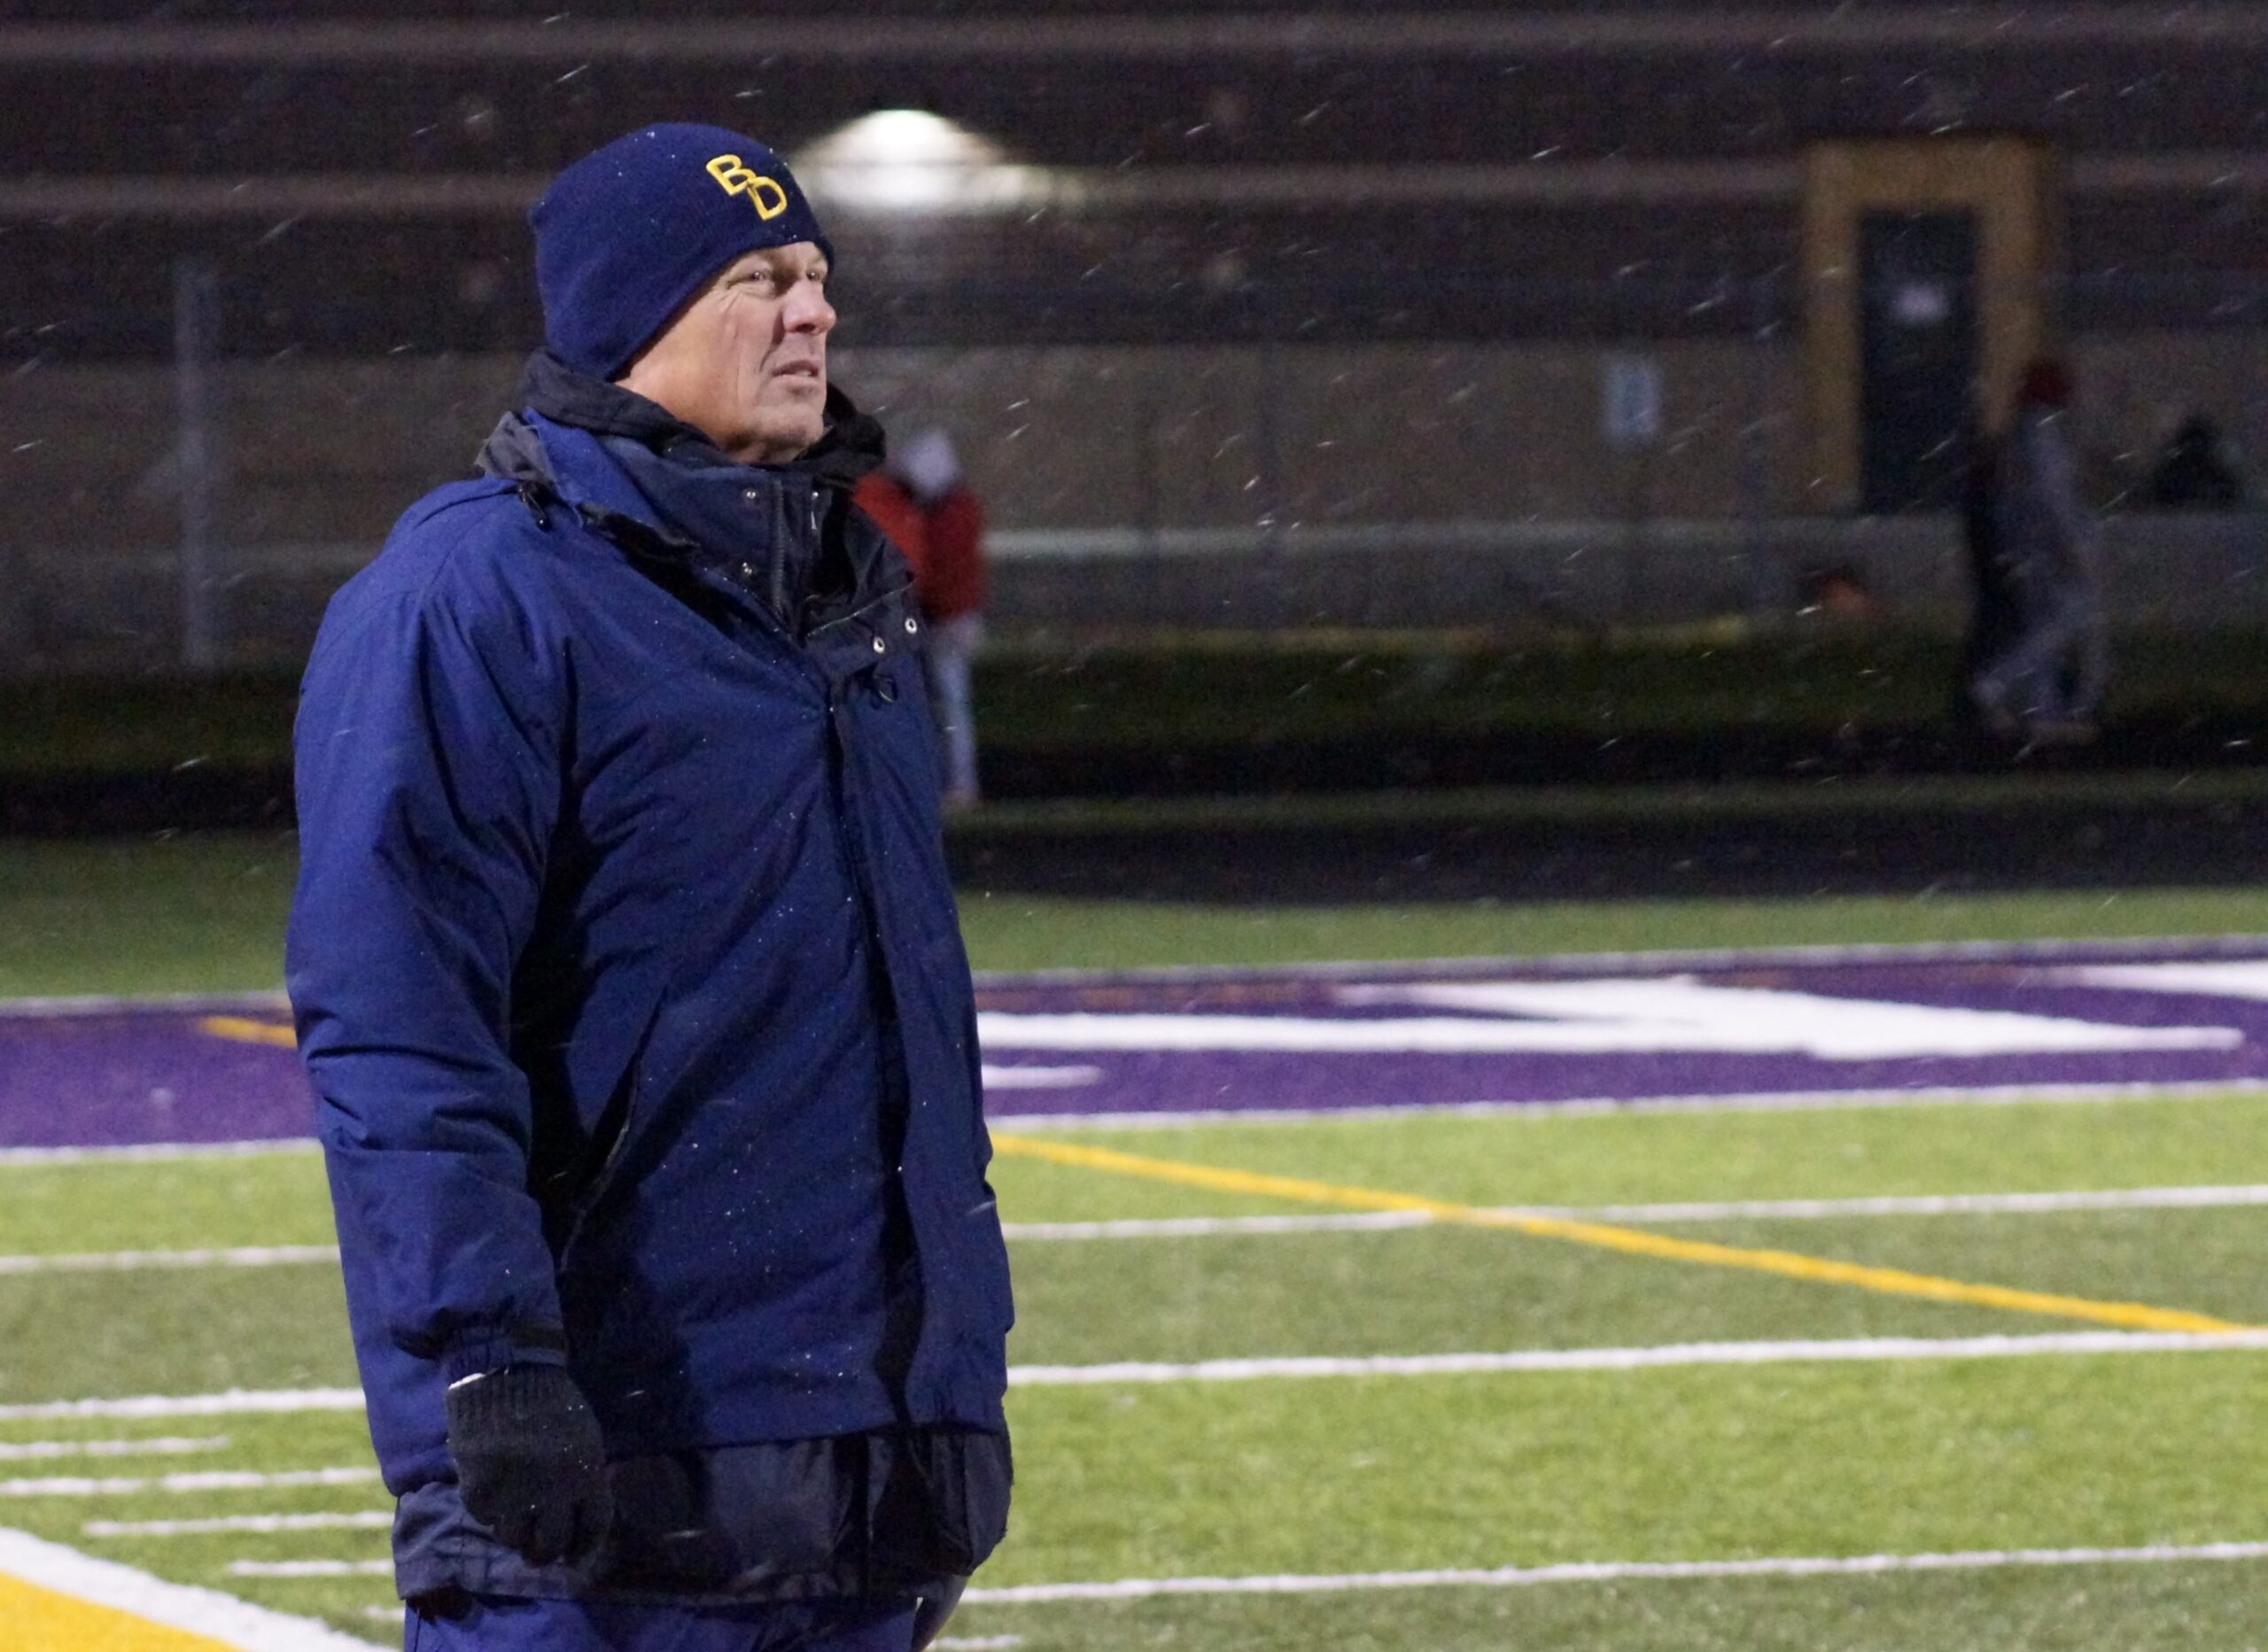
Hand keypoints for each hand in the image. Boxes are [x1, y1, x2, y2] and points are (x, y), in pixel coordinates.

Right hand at [443, 1363, 611, 1565]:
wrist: (507, 1373)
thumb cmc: (551, 1403)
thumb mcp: (583, 1437)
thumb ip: (584, 1477)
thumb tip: (580, 1519)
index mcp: (587, 1473)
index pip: (594, 1525)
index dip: (585, 1546)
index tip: (575, 1555)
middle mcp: (554, 1489)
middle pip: (552, 1544)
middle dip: (546, 1553)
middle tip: (537, 1550)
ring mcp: (514, 1492)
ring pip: (514, 1538)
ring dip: (514, 1532)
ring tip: (513, 1515)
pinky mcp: (480, 1489)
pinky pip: (485, 1519)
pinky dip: (490, 1511)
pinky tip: (493, 1490)